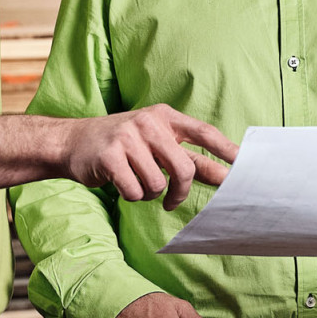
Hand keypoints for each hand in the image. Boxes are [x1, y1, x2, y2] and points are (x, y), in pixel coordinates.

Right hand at [65, 105, 237, 209]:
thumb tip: (225, 175)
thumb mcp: (157, 145)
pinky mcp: (109, 156)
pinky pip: (135, 191)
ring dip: (150, 194)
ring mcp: (127, 137)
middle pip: (183, 168)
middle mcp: (148, 122)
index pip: (203, 132)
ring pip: (157, 184)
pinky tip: (122, 184)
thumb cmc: (123, 146)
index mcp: (165, 116)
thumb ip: (189, 158)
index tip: (244, 164)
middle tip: (171, 201)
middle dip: (180, 191)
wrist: (72, 142)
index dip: (225, 149)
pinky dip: (132, 196)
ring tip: (137, 183)